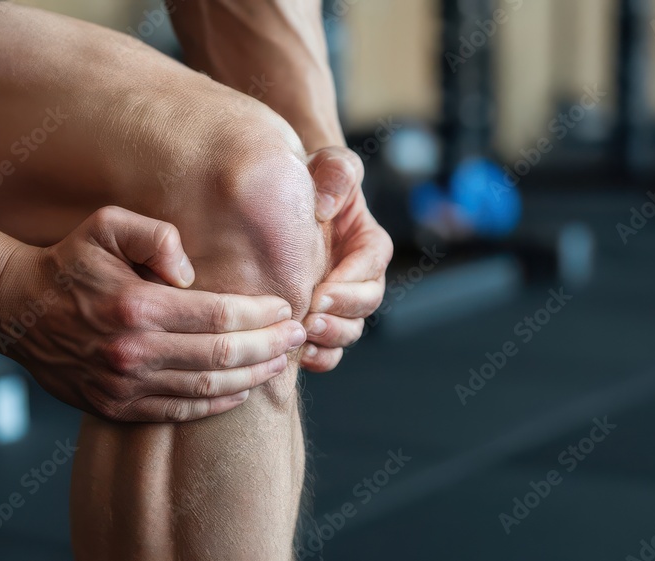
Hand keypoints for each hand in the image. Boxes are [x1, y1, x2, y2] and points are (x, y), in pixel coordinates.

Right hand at [0, 206, 306, 421]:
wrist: (18, 311)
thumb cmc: (70, 263)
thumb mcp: (105, 226)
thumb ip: (154, 234)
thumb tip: (190, 272)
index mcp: (136, 306)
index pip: (220, 315)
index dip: (261, 314)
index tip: (286, 307)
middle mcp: (132, 352)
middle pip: (223, 356)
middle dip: (270, 347)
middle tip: (297, 337)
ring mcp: (124, 386)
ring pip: (207, 391)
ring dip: (252, 378)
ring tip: (281, 363)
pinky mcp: (116, 408)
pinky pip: (180, 413)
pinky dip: (217, 405)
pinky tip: (243, 392)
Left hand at [302, 147, 393, 371]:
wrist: (282, 200)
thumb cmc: (311, 180)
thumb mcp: (329, 164)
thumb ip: (336, 173)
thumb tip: (324, 208)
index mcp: (369, 242)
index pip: (372, 265)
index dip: (351, 282)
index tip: (322, 289)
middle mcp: (359, 276)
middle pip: (366, 304)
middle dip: (341, 313)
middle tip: (312, 315)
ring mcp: (340, 302)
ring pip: (349, 330)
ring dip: (331, 337)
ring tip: (305, 333)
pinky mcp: (319, 320)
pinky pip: (329, 349)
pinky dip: (320, 356)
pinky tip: (299, 353)